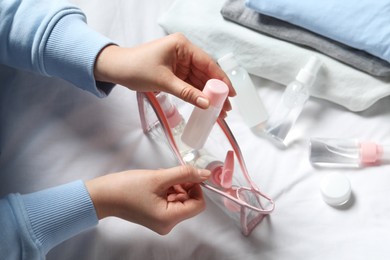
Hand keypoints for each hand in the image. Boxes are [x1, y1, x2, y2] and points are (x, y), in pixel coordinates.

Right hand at [85, 165, 210, 234]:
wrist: (102, 195)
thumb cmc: (126, 188)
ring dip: (174, 184)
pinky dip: (167, 188)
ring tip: (159, 177)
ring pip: (180, 199)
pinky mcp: (155, 215)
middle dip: (183, 184)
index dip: (196, 187)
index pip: (198, 204)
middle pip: (189, 201)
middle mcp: (167, 224)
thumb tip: (204, 174)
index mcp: (169, 219)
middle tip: (169, 174)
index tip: (188, 174)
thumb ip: (184, 174)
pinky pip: (170, 200)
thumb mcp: (159, 177)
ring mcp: (161, 220)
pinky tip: (156, 182)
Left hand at [94, 33, 234, 116]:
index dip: (221, 79)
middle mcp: (184, 52)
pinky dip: (197, 94)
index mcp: (183, 46)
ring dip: (208, 94)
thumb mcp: (164, 81)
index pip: (208, 63)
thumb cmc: (137, 68)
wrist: (116, 69)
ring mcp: (180, 62)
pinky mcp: (175, 71)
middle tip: (227, 107)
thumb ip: (187, 93)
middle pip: (206, 72)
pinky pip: (190, 83)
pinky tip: (206, 104)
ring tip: (219, 110)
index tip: (231, 94)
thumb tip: (207, 104)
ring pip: (199, 79)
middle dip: (216, 90)